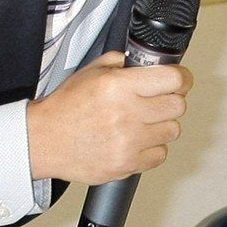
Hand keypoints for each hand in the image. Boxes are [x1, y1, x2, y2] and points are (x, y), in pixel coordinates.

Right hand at [26, 50, 192, 184]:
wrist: (44, 140)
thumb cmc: (66, 107)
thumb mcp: (91, 71)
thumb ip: (121, 62)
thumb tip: (147, 63)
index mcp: (119, 86)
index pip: (173, 79)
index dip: (182, 78)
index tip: (180, 80)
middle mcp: (127, 114)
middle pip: (178, 106)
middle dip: (171, 100)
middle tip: (158, 100)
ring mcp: (128, 142)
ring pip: (172, 131)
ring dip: (162, 125)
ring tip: (142, 122)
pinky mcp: (127, 164)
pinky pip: (160, 155)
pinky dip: (152, 148)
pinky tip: (136, 140)